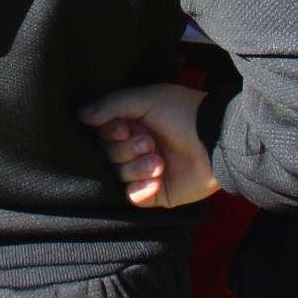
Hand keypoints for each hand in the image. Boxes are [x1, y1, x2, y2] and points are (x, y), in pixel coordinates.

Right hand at [79, 81, 220, 211]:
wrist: (217, 142)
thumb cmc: (183, 113)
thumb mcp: (147, 99)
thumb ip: (112, 105)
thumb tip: (81, 114)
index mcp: (131, 123)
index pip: (102, 132)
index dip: (109, 132)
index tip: (124, 128)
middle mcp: (135, 146)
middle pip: (107, 155)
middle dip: (125, 150)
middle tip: (149, 143)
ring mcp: (145, 171)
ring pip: (119, 176)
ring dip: (136, 168)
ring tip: (159, 162)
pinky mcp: (156, 193)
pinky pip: (133, 197)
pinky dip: (140, 189)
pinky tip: (156, 180)